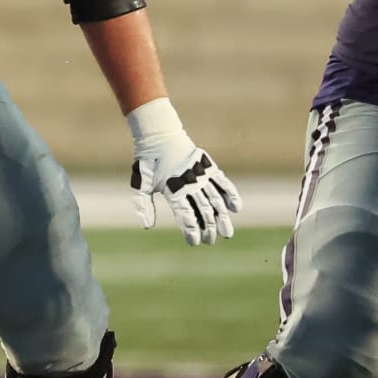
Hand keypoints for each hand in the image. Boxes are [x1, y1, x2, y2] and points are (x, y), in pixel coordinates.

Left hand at [126, 99, 241, 245]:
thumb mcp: (141, 183)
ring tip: (227, 233)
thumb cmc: (148, 161)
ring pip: (215, 200)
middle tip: (210, 242)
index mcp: (172, 188)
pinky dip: (230, 194)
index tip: (195, 242)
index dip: (191, 230)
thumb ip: (143, 205)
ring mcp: (200, 175)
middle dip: (207, 228)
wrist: (160, 135)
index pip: (185, 214)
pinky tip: (236, 208)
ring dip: (222, 217)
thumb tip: (147, 226)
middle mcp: (189, 183)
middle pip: (202, 210)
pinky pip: (222, 182)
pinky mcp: (208, 167)